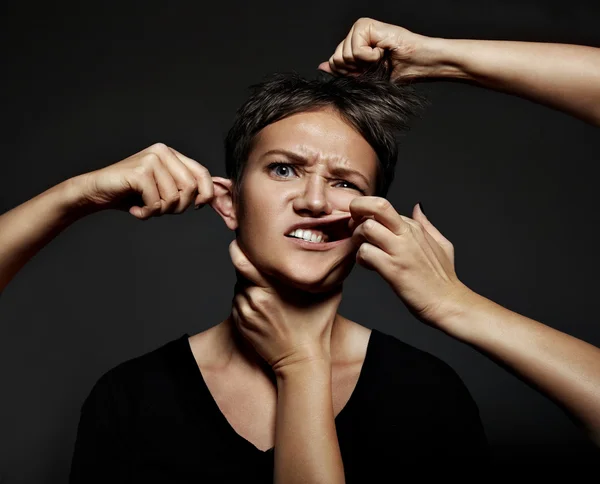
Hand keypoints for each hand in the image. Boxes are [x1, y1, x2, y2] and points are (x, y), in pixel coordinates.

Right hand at [76, 143, 214, 219]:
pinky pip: (157, 202)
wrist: (97, 192)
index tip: (198, 206)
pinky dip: (147, 213)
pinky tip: (135, 209)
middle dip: (179, 207)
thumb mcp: (164, 190)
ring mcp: (151, 159)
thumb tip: (214, 197)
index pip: (202, 174)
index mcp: (172, 154)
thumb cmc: (132, 194)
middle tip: (160, 209)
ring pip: (174, 198)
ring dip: (160, 211)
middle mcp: (163, 152)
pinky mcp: (140, 171)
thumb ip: (185, 189)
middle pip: (191, 188)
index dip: (206, 194)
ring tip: (145, 207)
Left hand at [228, 239, 341, 372]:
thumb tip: (338, 248)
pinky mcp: (241, 324)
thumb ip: (328, 269)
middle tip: (250, 252)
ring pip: (239, 286)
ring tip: (263, 282)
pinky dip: (246, 297)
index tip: (243, 238)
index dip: (239, 247)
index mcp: (272, 288)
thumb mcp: (330, 293)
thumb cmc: (317, 326)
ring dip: (246, 281)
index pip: (242, 260)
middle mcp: (255, 298)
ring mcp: (246, 312)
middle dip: (243, 260)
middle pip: (238, 270)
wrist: (302, 360)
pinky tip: (261, 300)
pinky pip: (237, 302)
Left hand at [318, 17, 433, 80]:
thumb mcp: (364, 76)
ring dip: (364, 63)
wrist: (418, 64)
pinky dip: (369, 57)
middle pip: (336, 59)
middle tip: (374, 64)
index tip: (368, 70)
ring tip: (380, 57)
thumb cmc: (397, 71)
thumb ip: (343, 70)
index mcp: (354, 44)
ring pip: (344, 55)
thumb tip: (321, 66)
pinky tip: (382, 51)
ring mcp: (360, 28)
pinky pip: (355, 50)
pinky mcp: (367, 25)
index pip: (335, 62)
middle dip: (355, 69)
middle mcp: (355, 34)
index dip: (350, 73)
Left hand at [349, 197, 472, 326]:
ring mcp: (400, 250)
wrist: (448, 302)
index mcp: (415, 227)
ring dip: (357, 239)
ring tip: (362, 251)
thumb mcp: (441, 243)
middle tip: (352, 224)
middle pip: (377, 206)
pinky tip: (368, 266)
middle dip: (357, 209)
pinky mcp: (393, 268)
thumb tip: (418, 207)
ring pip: (367, 228)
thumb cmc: (443, 277)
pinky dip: (360, 258)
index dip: (368, 215)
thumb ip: (427, 224)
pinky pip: (365, 252)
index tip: (363, 226)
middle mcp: (407, 234)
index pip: (383, 208)